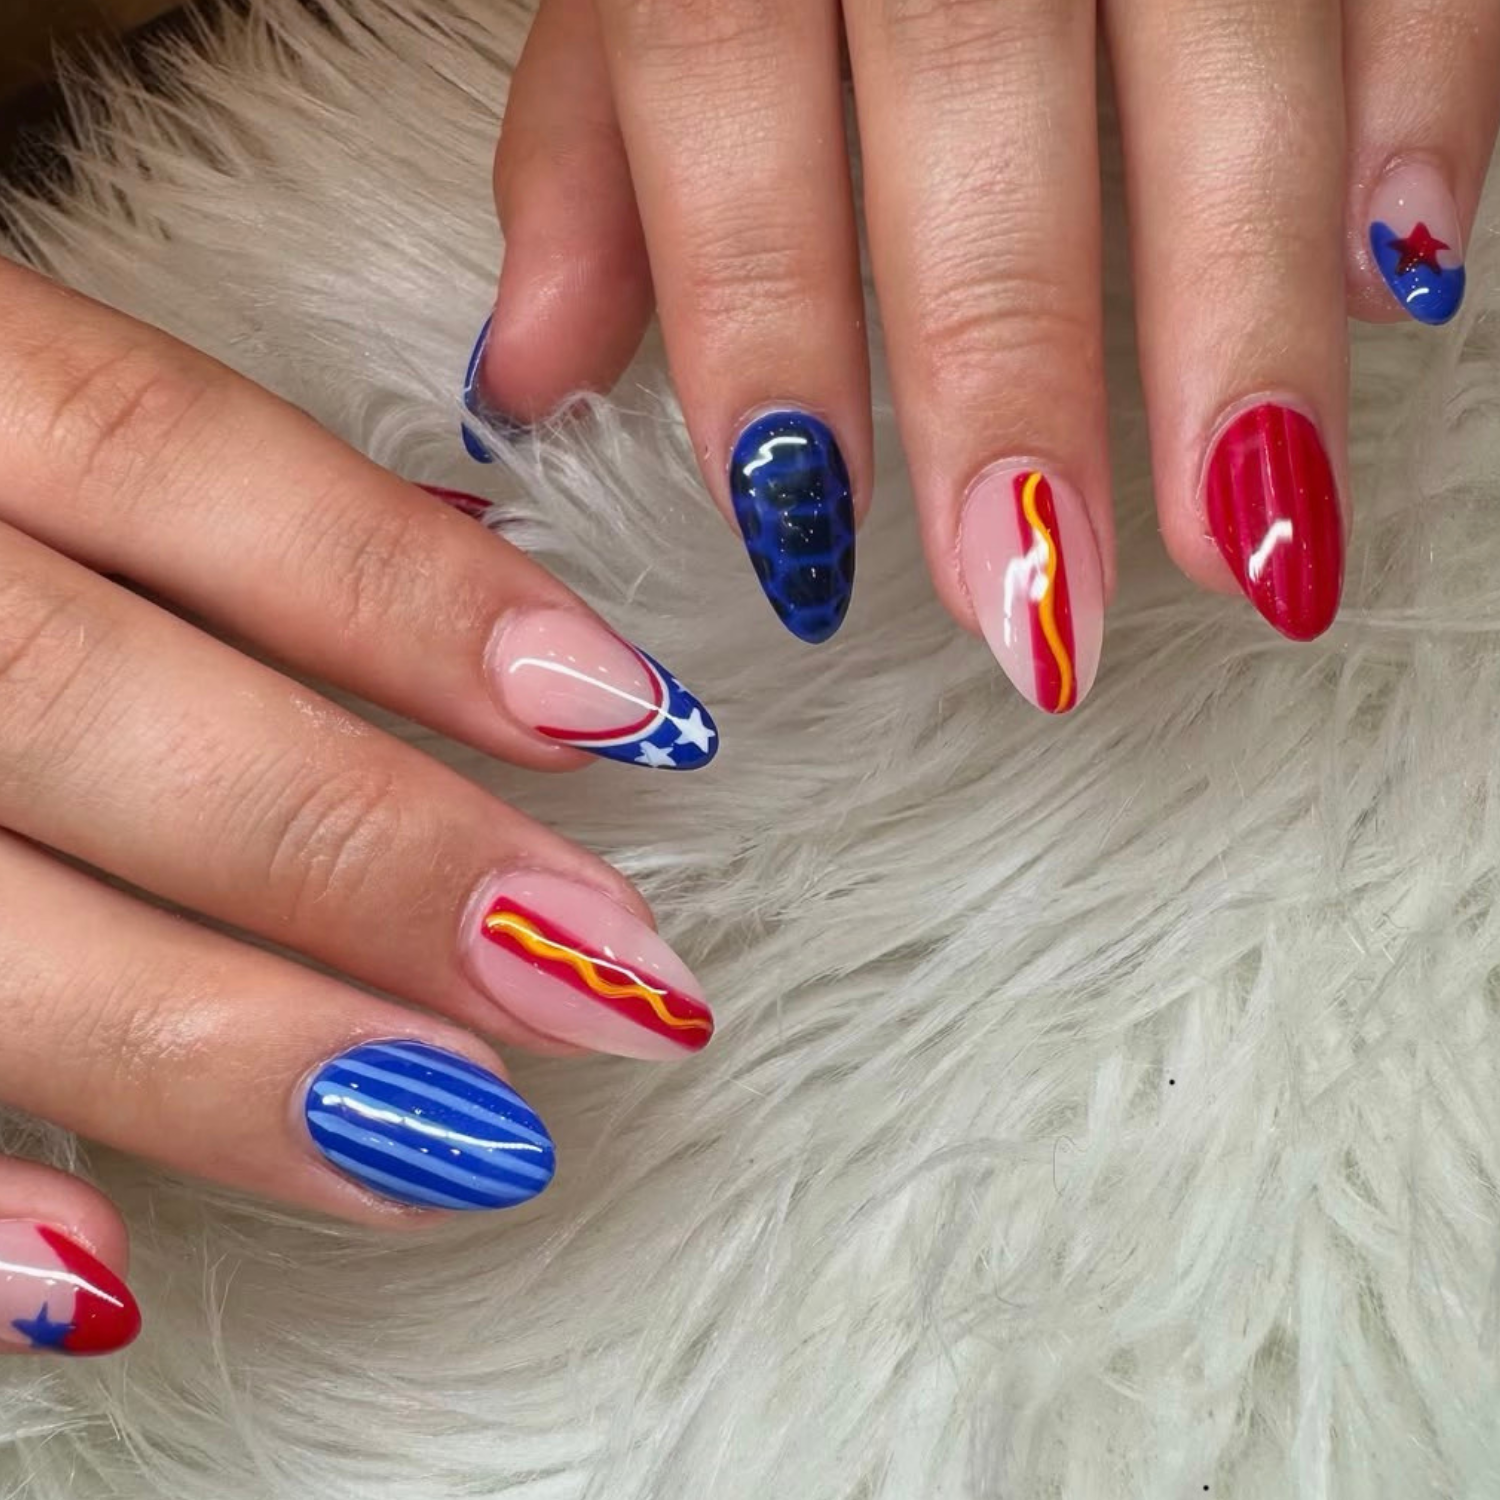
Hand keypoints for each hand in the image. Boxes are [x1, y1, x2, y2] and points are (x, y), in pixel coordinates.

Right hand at [0, 259, 718, 1353]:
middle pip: (74, 695)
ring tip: (453, 1145)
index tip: (627, 720)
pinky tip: (102, 1286)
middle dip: (352, 847)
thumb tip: (467, 564)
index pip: (159, 451)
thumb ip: (178, 478)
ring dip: (208, 1049)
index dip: (399, 591)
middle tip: (591, 979)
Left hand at [472, 0, 1497, 710]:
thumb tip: (526, 370)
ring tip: (1250, 534)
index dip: (757, 310)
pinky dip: (1424, 102)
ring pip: (1222, 31)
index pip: (719, 67)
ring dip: (1242, 301)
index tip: (799, 534)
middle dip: (1008, 353)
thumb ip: (592, 137)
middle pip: (975, 75)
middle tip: (1034, 591)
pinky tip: (1403, 284)